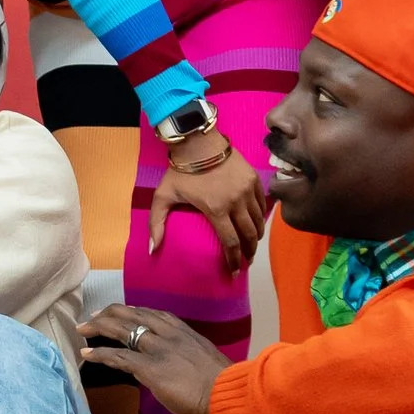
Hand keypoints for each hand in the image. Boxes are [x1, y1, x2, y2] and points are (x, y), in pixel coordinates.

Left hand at [79, 305, 230, 413]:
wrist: (229, 395)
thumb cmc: (223, 385)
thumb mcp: (205, 361)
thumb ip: (188, 357)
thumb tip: (176, 364)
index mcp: (184, 332)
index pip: (152, 314)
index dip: (132, 312)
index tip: (121, 313)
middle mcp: (169, 334)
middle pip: (133, 315)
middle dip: (110, 314)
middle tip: (94, 317)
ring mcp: (158, 349)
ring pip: (122, 330)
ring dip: (99, 328)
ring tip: (82, 329)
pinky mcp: (149, 368)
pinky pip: (119, 357)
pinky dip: (101, 354)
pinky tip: (86, 354)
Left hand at [153, 136, 267, 272]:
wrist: (198, 141)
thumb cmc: (180, 170)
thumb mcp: (163, 196)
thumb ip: (156, 223)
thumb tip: (152, 250)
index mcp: (216, 209)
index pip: (230, 242)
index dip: (234, 260)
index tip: (234, 272)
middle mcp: (236, 201)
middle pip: (248, 235)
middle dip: (249, 252)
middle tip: (246, 262)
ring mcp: (247, 189)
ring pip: (258, 220)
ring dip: (256, 236)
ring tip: (252, 245)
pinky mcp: (254, 179)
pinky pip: (261, 203)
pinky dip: (260, 216)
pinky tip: (256, 223)